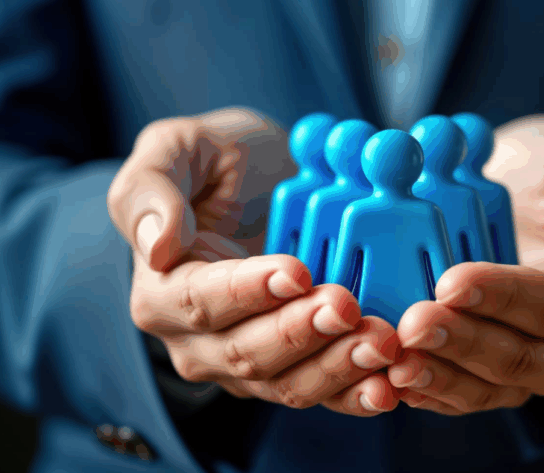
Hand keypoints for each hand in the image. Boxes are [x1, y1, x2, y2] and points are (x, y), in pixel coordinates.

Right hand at [108, 107, 400, 415]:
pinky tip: (390, 387)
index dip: (249, 292)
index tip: (297, 271)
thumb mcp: (176, 148)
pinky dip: (356, 395)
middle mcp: (197, 342)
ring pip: (287, 383)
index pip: (201, 301)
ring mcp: (246, 365)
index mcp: (162, 291)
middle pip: (247, 351)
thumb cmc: (215, 163)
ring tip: (381, 342)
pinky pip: (322, 395)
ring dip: (337, 367)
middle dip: (302, 331)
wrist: (262, 184)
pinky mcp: (293, 373)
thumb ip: (153, 189)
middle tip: (347, 305)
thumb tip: (158, 245)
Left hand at [392, 260, 543, 413]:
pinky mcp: (487, 376)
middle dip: (463, 343)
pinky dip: (427, 393)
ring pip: (487, 388)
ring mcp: (527, 369)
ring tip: (398, 359)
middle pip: (520, 358)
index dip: (505, 296)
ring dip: (440, 377)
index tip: (452, 282)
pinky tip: (392, 380)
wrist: (530, 194)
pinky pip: (460, 396)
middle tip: (414, 322)